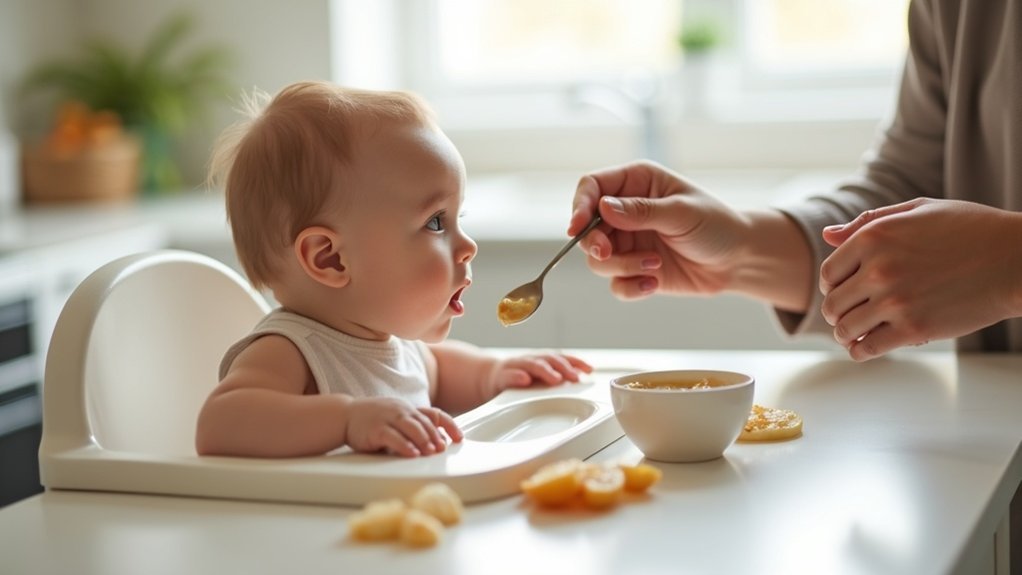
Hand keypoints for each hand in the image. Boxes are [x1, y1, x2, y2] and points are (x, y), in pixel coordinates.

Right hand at [344, 398, 461, 456]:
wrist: (344, 415)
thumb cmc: (372, 420)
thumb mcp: (395, 419)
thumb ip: (412, 427)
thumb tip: (435, 443)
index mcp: (408, 408)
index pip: (434, 414)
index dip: (449, 425)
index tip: (459, 437)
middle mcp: (401, 410)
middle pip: (425, 423)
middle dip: (436, 437)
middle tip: (443, 450)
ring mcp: (388, 418)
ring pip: (411, 428)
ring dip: (424, 440)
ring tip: (431, 452)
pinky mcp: (376, 429)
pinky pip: (393, 437)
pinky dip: (404, 446)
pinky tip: (412, 454)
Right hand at [489, 352, 593, 392]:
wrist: (489, 378)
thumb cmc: (519, 379)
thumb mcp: (539, 377)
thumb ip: (557, 376)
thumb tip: (580, 377)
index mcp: (541, 360)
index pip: (562, 358)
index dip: (576, 362)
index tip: (589, 369)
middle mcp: (530, 360)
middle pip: (549, 360)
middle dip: (563, 367)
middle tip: (575, 377)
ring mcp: (515, 367)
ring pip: (531, 365)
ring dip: (545, 371)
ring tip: (555, 379)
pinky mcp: (501, 377)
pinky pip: (508, 376)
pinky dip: (517, 377)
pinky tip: (524, 380)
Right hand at [568, 161, 749, 300]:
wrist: (738, 260)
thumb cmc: (716, 224)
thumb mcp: (681, 212)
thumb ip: (641, 211)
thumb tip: (602, 207)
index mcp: (635, 183)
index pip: (592, 187)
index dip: (579, 205)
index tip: (576, 227)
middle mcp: (625, 211)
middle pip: (586, 227)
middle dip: (595, 244)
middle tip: (608, 254)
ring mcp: (628, 242)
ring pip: (598, 259)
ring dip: (621, 266)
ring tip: (654, 267)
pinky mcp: (634, 270)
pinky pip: (615, 283)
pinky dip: (630, 287)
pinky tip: (654, 283)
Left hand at [820, 198, 1021, 360]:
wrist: (1017, 259)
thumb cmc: (971, 230)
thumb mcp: (918, 210)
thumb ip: (867, 223)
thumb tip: (827, 235)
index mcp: (874, 238)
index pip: (828, 273)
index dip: (833, 286)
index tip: (844, 291)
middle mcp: (878, 270)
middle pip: (833, 304)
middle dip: (837, 312)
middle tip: (849, 315)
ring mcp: (895, 301)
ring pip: (845, 329)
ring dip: (845, 334)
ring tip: (855, 333)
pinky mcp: (914, 329)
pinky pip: (868, 349)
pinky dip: (860, 351)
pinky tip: (864, 347)